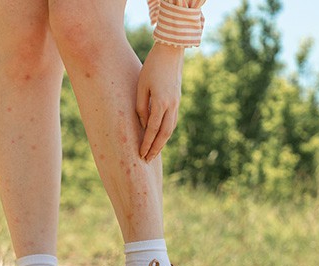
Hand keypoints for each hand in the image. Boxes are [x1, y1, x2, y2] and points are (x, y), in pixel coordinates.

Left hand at [136, 42, 184, 161]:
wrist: (171, 52)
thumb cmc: (152, 67)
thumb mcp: (141, 86)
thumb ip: (141, 107)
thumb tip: (144, 126)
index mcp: (161, 103)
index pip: (152, 130)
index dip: (146, 143)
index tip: (140, 154)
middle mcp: (172, 106)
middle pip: (164, 134)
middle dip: (156, 148)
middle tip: (147, 159)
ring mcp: (177, 103)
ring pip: (170, 129)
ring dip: (162, 142)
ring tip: (154, 152)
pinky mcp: (178, 101)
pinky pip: (172, 121)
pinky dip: (166, 132)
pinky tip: (160, 137)